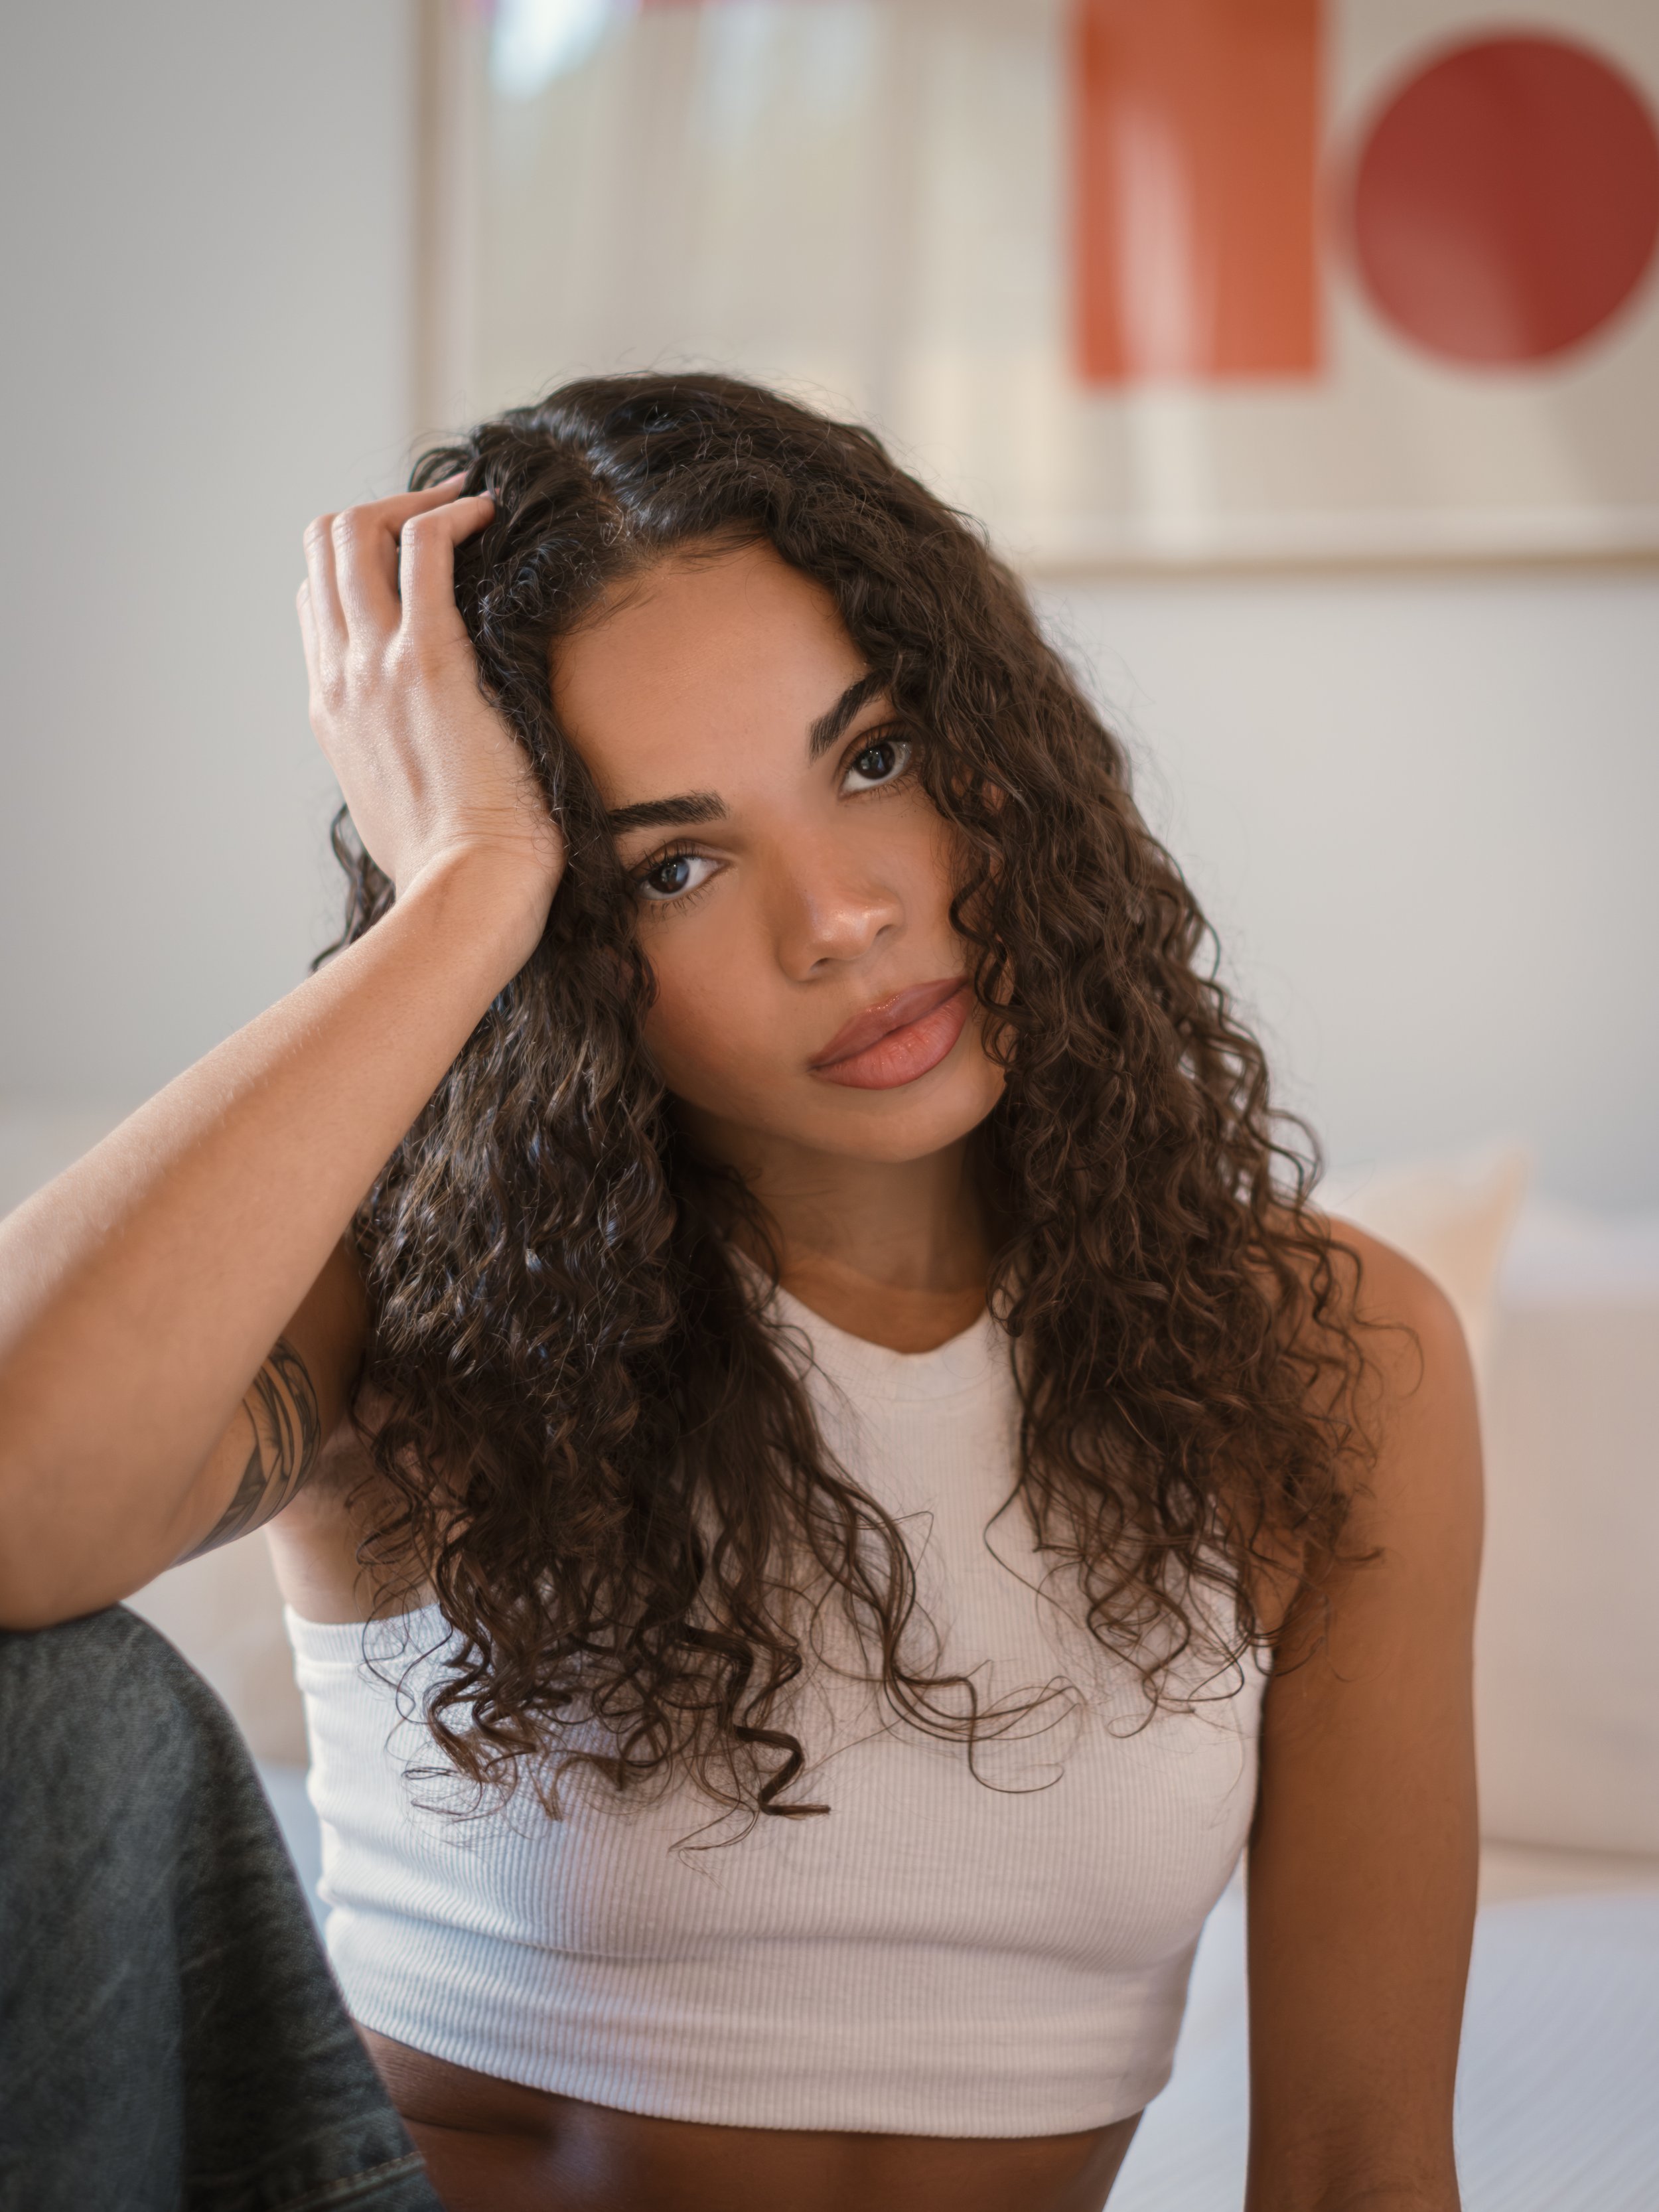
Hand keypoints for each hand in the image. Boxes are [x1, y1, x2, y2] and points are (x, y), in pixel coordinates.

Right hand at [297, 476, 563, 966]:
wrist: (466, 897)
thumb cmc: (457, 870)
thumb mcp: (404, 810)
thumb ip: (404, 764)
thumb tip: (440, 756)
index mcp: (333, 711)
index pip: (318, 601)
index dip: (362, 563)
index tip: (418, 559)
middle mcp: (339, 678)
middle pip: (322, 547)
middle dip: (380, 509)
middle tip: (444, 511)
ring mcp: (373, 665)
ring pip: (355, 530)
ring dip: (414, 500)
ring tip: (469, 503)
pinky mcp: (426, 659)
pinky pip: (420, 549)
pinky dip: (451, 515)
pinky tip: (487, 514)